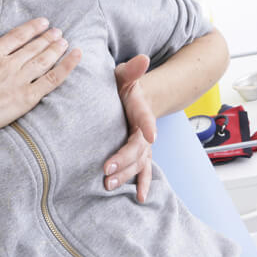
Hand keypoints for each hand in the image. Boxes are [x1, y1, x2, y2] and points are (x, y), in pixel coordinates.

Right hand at [0, 11, 80, 137]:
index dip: (32, 28)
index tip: (44, 22)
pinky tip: (75, 57)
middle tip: (58, 32)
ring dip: (56, 49)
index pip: (17, 36)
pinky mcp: (26, 98)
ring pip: (44, 60)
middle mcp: (8, 63)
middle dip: (48, 38)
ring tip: (65, 42)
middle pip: (34, 47)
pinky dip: (66, 67)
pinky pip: (52, 80)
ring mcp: (19, 80)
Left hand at [103, 54, 155, 202]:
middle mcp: (144, 131)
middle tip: (105, 169)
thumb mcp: (124, 74)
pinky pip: (143, 172)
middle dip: (123, 159)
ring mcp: (143, 145)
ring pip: (138, 163)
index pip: (146, 117)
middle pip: (138, 147)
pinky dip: (143, 184)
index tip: (150, 135)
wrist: (132, 99)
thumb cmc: (123, 86)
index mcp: (140, 110)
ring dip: (126, 175)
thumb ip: (132, 69)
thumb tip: (143, 58)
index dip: (149, 125)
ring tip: (109, 184)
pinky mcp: (139, 155)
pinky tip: (140, 198)